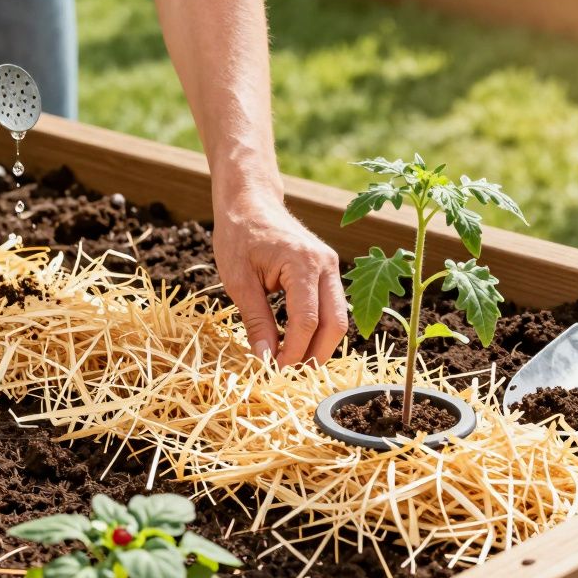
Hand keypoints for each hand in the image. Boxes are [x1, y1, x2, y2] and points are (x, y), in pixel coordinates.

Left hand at [215, 193, 348, 365]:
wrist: (250, 202)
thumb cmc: (239, 235)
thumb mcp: (238, 281)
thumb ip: (255, 321)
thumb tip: (265, 359)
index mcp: (302, 263)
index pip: (306, 320)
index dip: (293, 351)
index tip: (274, 370)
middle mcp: (326, 265)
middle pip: (334, 324)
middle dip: (314, 355)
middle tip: (288, 375)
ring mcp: (331, 267)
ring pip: (338, 318)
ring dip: (319, 345)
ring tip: (292, 363)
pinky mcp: (328, 272)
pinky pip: (331, 308)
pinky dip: (318, 330)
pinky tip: (297, 344)